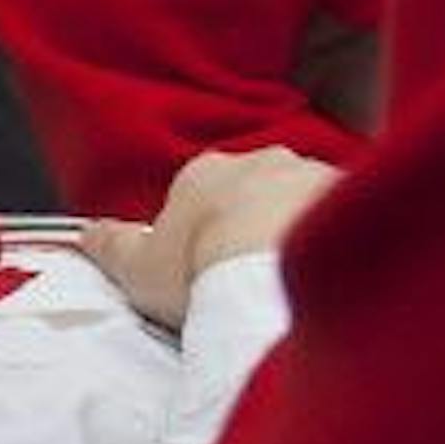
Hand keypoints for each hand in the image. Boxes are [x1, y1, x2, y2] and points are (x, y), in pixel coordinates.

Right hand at [80, 148, 340, 327]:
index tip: (205, 264)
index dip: (200, 228)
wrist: (273, 274)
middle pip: (255, 189)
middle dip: (255, 221)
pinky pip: (349, 216)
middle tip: (251, 274)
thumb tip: (88, 234)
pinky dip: (341, 240)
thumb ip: (110, 246)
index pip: (199, 192)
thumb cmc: (202, 270)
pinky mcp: (356, 199)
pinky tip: (334, 275)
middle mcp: (259, 162)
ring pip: (303, 200)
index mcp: (202, 173)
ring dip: (300, 229)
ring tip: (293, 281)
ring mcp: (310, 176)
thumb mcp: (136, 268)